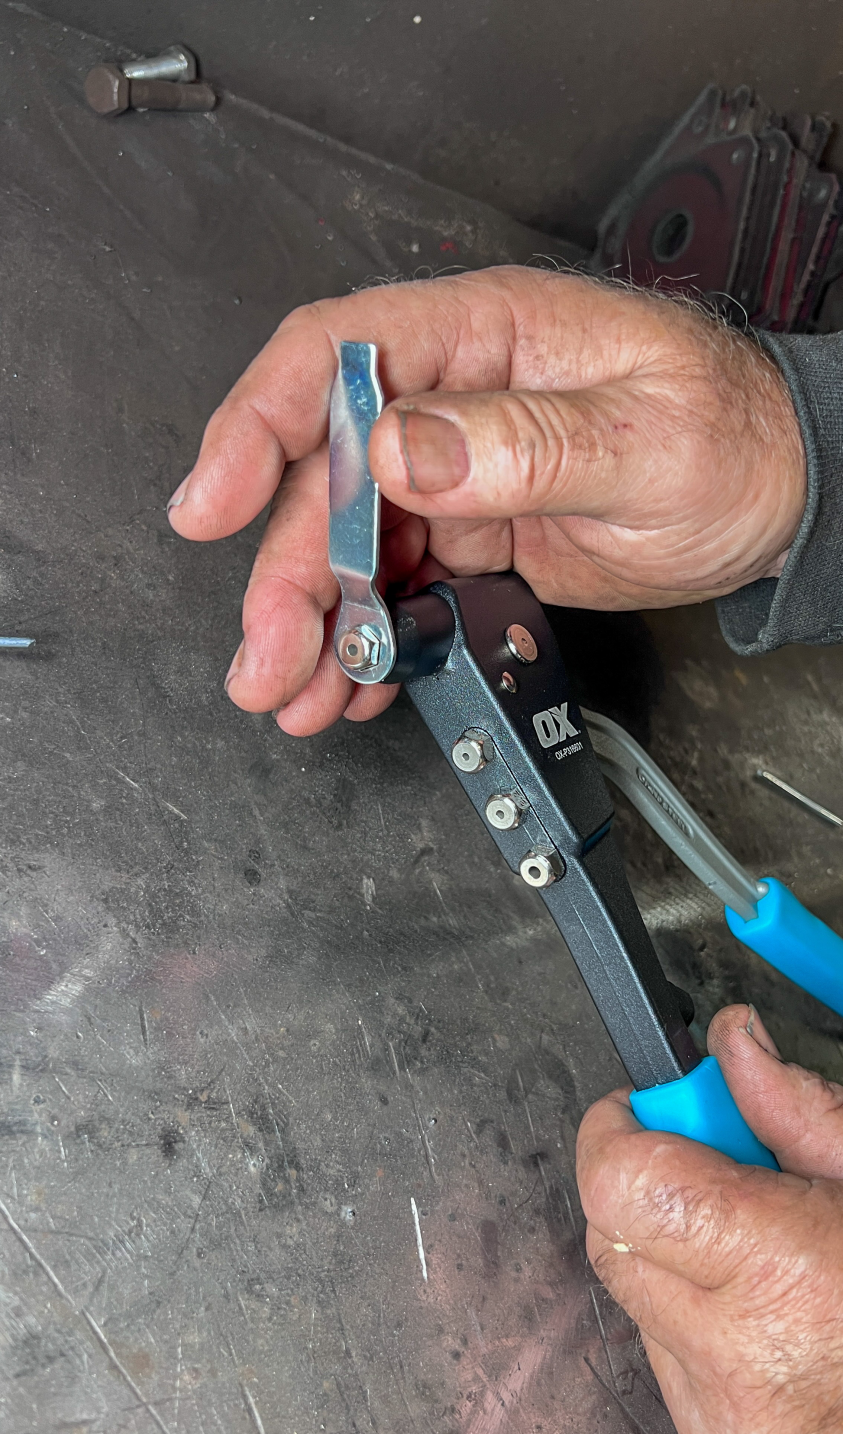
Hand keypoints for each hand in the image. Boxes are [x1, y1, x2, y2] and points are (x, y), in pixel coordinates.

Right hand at [167, 267, 805, 735]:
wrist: (778, 497)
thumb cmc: (735, 440)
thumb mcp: (646, 440)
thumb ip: (524, 441)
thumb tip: (403, 446)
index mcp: (487, 338)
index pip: (336, 359)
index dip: (257, 428)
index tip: (213, 503)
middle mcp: (455, 399)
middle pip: (328, 478)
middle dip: (288, 574)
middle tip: (268, 657)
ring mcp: (457, 470)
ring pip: (352, 545)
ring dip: (315, 623)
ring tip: (296, 694)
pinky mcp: (470, 531)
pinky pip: (398, 586)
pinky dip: (369, 639)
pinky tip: (352, 685)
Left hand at [576, 1004, 842, 1433]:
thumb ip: (796, 1109)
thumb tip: (733, 1043)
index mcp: (784, 1269)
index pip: (624, 1183)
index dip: (615, 1131)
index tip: (638, 1109)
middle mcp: (737, 1350)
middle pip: (610, 1230)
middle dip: (646, 1184)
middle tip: (716, 1176)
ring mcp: (716, 1414)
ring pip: (632, 1294)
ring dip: (670, 1254)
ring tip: (752, 1254)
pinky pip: (660, 1354)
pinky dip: (689, 1319)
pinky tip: (753, 1314)